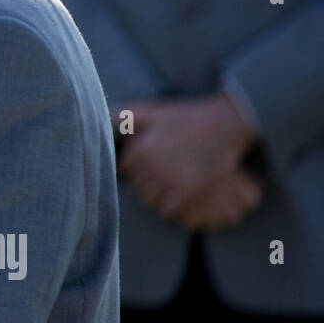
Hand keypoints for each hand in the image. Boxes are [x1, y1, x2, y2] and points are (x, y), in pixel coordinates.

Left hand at [116, 93, 262, 229]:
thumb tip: (100, 118)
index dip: (134, 169)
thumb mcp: (152, 112)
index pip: (125, 170)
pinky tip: (176, 196)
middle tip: (158, 177)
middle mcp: (152, 168)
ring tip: (166, 187)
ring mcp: (170, 182)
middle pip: (137, 188)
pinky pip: (168, 210)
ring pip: (150, 201)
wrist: (223, 125)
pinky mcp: (189, 193)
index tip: (144, 166)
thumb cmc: (185, 118)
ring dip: (156, 197)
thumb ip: (124, 116)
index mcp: (139, 150)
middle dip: (144, 183)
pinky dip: (169, 206)